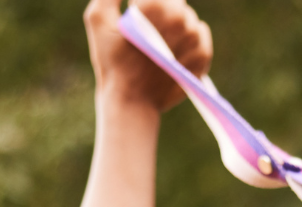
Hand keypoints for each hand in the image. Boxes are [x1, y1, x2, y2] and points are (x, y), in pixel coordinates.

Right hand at [83, 0, 212, 112]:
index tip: (137, 15)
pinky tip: (172, 48)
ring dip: (175, 24)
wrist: (131, 102)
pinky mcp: (203, 55)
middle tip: (147, 27)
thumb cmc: (112, 61)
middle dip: (161, 11)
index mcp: (155, 6)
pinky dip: (189, 37)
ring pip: (188, 16)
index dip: (142, 5)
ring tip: (158, 40)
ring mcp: (194, 38)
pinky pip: (200, 33)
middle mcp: (179, 18)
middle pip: (174, 1)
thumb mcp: (98, 18)